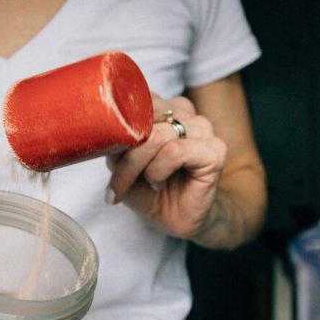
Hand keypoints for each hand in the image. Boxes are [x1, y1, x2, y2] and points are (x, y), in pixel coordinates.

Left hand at [105, 94, 226, 240]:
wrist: (175, 219)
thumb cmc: (149, 189)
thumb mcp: (121, 164)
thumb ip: (116, 143)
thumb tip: (104, 134)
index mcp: (165, 107)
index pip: (136, 100)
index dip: (118, 130)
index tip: (108, 159)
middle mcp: (185, 113)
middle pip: (145, 117)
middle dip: (125, 151)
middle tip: (117, 180)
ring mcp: (203, 129)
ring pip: (157, 136)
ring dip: (137, 166)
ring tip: (138, 185)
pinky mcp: (215, 150)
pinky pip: (175, 151)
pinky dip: (158, 171)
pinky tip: (158, 183)